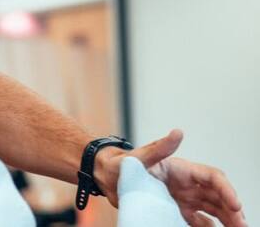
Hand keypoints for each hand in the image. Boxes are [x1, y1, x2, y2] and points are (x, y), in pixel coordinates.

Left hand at [95, 129, 246, 225]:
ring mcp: (182, 198)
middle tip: (242, 226)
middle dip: (232, 211)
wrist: (106, 177)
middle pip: (217, 197)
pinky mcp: (174, 211)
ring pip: (212, 211)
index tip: (236, 205)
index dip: (227, 191)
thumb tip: (177, 132)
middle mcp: (186, 184)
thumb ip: (159, 147)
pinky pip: (196, 221)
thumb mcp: (139, 157)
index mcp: (182, 169)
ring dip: (226, 221)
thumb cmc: (121, 164)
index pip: (213, 178)